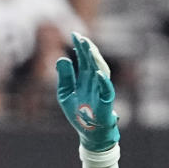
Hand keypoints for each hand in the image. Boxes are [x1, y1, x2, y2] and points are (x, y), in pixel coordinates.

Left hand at [55, 32, 119, 151]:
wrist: (88, 133)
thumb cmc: (78, 114)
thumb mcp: (65, 94)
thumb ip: (64, 78)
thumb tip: (61, 59)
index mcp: (85, 79)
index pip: (84, 59)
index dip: (80, 47)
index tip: (74, 34)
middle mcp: (95, 82)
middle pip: (92, 62)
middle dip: (87, 49)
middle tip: (80, 37)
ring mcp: (101, 91)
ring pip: (101, 71)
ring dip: (96, 60)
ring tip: (89, 49)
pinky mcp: (106, 103)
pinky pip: (107, 90)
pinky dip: (103, 82)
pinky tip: (97, 73)